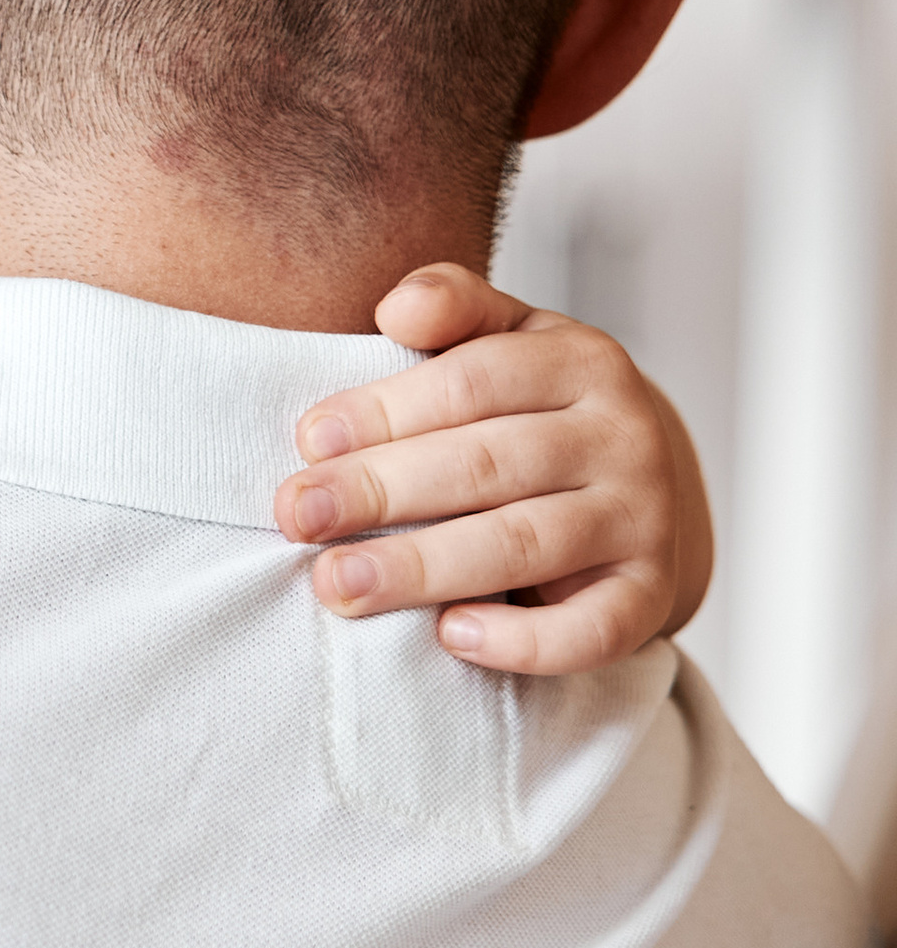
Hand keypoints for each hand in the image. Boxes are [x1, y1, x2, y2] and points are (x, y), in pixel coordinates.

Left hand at [275, 265, 709, 675]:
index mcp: (581, 360)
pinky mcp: (650, 595)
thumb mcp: (508, 340)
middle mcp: (622, 436)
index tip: (309, 442)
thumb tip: (395, 308)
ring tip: (339, 583)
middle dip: (382, 491)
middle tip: (298, 517)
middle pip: (488, 463)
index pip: (473, 381)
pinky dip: (523, 640)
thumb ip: (452, 308)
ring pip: (525, 544)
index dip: (386, 410)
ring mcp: (642, 518)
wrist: (648, 490)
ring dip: (423, 566)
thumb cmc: (540, 412)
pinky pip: (592, 628)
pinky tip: (450, 635)